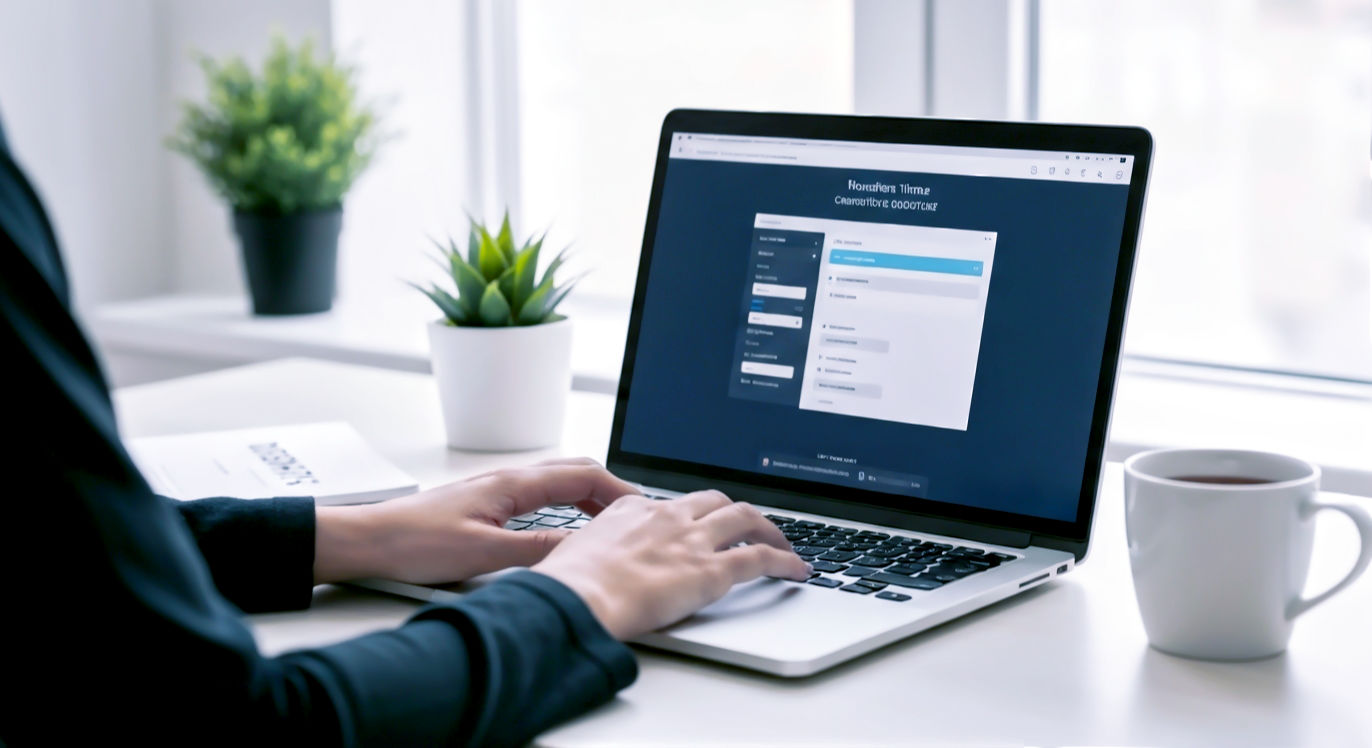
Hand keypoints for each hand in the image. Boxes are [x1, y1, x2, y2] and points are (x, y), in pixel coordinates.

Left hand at [313, 457, 638, 584]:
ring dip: (588, 494)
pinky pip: (538, 494)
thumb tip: (580, 549)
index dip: (619, 490)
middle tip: (635, 514)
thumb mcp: (483, 554)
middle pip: (574, 471)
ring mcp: (495, 487)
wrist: (369, 540)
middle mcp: (507, 478)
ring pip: (556, 481)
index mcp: (512, 483)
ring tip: (609, 520)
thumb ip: (535, 550)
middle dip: (610, 488)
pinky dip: (564, 503)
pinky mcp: (484, 501)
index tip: (644, 508)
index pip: (582, 475)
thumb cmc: (414, 543)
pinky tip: (563, 526)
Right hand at [532, 490, 811, 639]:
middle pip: (715, 501)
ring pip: (745, 519)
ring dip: (768, 530)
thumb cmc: (567, 587)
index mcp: (631, 510)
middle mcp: (666, 516)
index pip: (673, 504)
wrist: (576, 599)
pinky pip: (760, 557)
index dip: (691, 516)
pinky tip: (797, 570)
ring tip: (782, 545)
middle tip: (748, 527)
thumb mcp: (573, 556)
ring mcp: (691, 540)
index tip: (698, 527)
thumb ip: (593, 554)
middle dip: (735, 513)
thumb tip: (589, 569)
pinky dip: (784, 561)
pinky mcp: (711, 570)